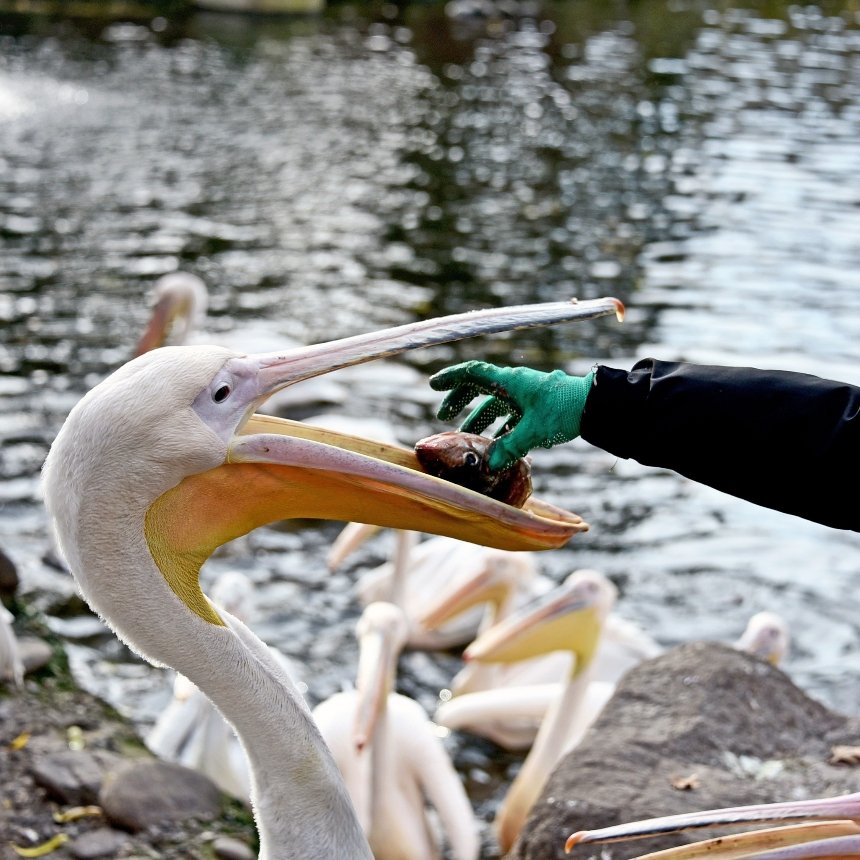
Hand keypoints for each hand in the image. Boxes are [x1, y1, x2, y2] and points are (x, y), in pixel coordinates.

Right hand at [429, 361, 594, 470]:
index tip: (433, 385)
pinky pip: (512, 414)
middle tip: (444, 415)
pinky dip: (501, 427)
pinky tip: (497, 445)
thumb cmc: (565, 411)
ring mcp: (527, 395)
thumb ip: (509, 448)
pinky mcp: (538, 407)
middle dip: (460, 400)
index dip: (451, 378)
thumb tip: (489, 465)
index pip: (473, 373)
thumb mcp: (534, 431)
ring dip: (480, 418)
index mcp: (511, 382)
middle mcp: (516, 385)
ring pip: (496, 404)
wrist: (597, 406)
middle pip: (481, 387)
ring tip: (467, 436)